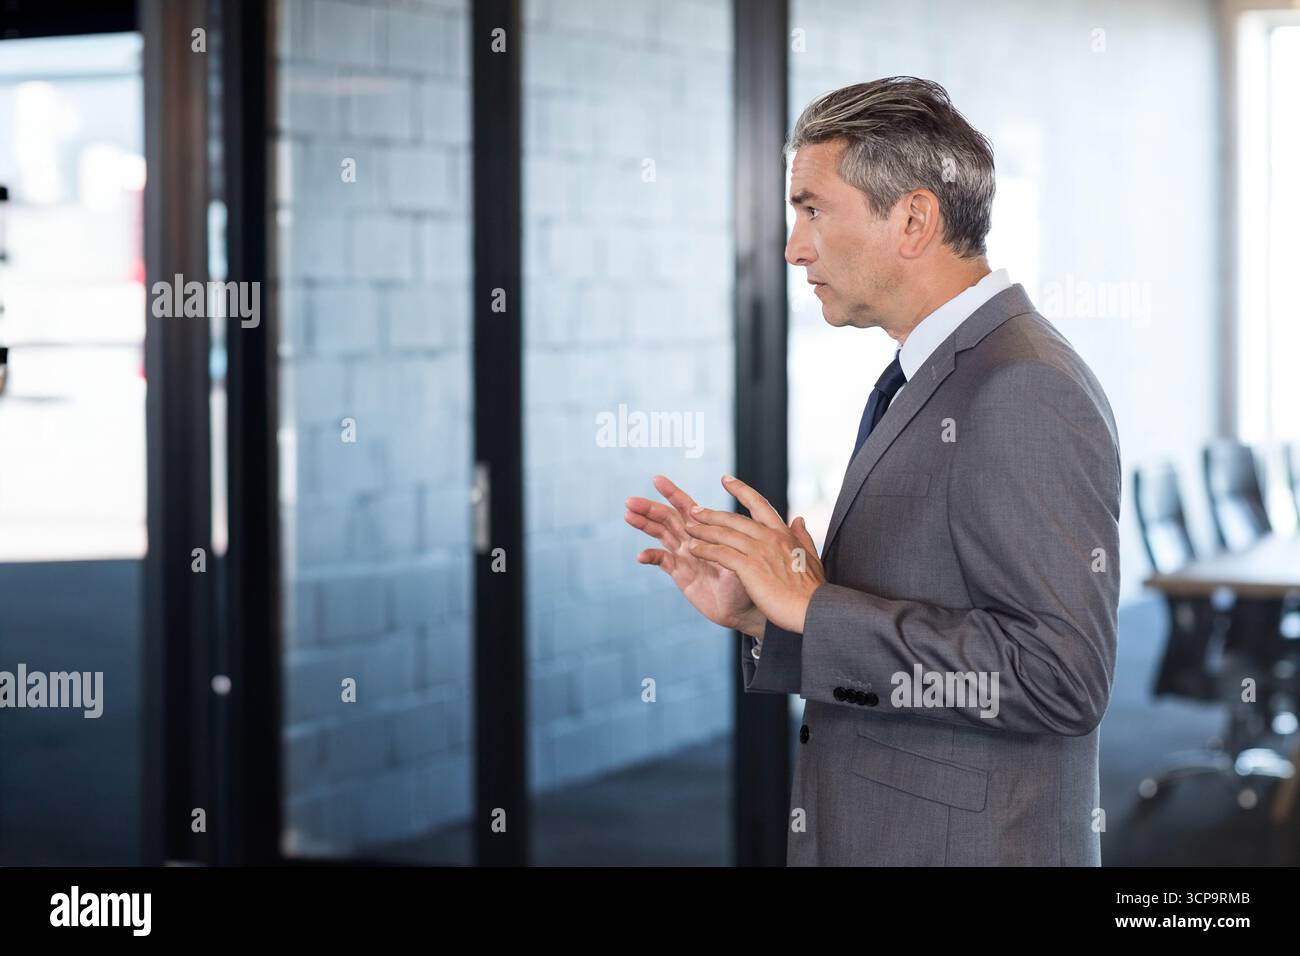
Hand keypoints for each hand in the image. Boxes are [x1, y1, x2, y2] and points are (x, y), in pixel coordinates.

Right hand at [625, 475, 765, 636]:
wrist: (747, 607)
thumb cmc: (751, 576)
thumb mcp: (745, 554)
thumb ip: (732, 541)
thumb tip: (727, 526)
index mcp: (708, 529)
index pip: (687, 506)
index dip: (672, 492)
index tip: (657, 479)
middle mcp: (693, 539)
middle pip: (667, 518)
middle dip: (649, 508)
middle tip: (630, 500)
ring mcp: (685, 556)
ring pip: (661, 535)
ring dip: (644, 525)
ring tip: (628, 515)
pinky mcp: (680, 574)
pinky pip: (662, 562)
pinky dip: (651, 557)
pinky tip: (641, 556)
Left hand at [683, 475, 825, 633]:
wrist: (813, 609)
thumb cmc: (813, 590)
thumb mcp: (812, 557)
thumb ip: (803, 536)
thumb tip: (799, 519)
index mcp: (784, 533)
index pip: (759, 504)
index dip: (740, 490)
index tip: (725, 479)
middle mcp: (770, 537)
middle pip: (734, 519)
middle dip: (712, 513)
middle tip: (694, 510)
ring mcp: (759, 551)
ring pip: (725, 534)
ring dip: (703, 530)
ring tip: (688, 529)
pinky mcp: (749, 568)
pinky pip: (721, 554)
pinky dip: (705, 550)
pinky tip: (693, 549)